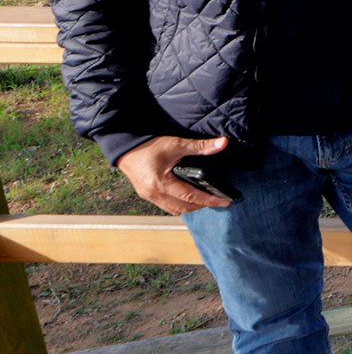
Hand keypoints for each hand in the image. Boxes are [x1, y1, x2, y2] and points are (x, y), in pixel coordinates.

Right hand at [118, 135, 232, 215]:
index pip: (191, 197)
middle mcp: (153, 194)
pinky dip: (179, 205)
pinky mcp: (146, 195)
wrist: (124, 147)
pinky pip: (166, 206)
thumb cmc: (148, 146)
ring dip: (190, 207)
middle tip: (218, 201)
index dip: (210, 200)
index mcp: (160, 183)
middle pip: (183, 207)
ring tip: (205, 200)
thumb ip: (200, 146)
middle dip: (202, 205)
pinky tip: (188, 199)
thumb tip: (222, 143)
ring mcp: (148, 196)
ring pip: (174, 209)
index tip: (225, 202)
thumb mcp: (175, 144)